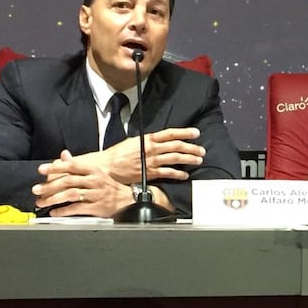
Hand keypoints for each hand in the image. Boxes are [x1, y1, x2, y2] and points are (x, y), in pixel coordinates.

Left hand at [33, 150, 132, 216]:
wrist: (127, 200)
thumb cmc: (108, 187)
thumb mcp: (96, 173)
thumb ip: (78, 165)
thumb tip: (63, 156)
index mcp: (94, 171)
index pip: (72, 166)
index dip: (56, 167)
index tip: (42, 170)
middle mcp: (95, 181)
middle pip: (69, 181)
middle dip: (50, 186)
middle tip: (37, 190)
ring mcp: (96, 194)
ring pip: (71, 194)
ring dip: (54, 199)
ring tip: (42, 202)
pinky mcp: (97, 207)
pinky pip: (77, 208)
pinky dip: (64, 211)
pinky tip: (55, 212)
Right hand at [61, 127, 204, 183]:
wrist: (106, 167)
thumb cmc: (118, 154)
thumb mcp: (133, 142)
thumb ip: (147, 141)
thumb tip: (159, 140)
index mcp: (147, 139)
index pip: (170, 133)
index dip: (185, 132)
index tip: (196, 133)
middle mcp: (151, 149)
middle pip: (176, 146)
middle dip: (191, 148)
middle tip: (201, 150)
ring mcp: (151, 161)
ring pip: (175, 159)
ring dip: (189, 159)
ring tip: (198, 160)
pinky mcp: (149, 173)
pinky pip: (167, 173)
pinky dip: (178, 174)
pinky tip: (184, 175)